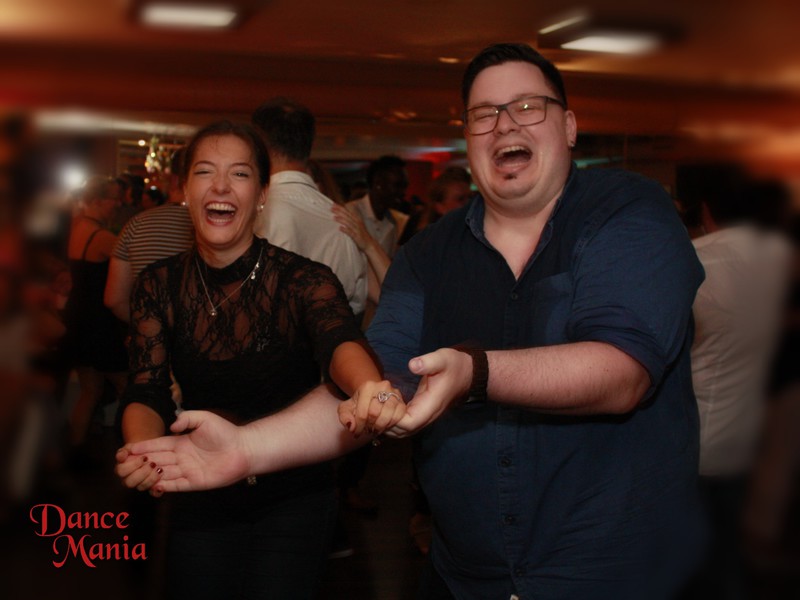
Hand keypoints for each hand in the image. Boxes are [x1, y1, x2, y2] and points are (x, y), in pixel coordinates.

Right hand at [118, 411, 249, 493]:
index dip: (141, 448)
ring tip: (134, 473)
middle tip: (123, 464)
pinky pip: (174, 486)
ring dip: (147, 474)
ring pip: (161, 474)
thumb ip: (187, 418)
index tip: (125, 450)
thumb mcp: (204, 418)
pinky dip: (162, 486)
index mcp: (181, 442)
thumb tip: (172, 425)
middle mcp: (181, 457)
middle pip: (155, 460)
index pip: (156, 446)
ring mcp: (187, 470)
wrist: (244, 449)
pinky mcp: (194, 482)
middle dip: (138, 462)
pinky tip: (151, 484)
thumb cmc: (226, 432)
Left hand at [332, 204, 371, 250]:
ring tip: (334, 217)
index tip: (333, 204)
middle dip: (339, 211)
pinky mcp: (357, 236)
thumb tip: (341, 215)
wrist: (369, 244)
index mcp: (357, 219)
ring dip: (341, 219)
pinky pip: (350, 232)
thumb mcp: (357, 225)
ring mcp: (357, 229)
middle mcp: (357, 223)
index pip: (348, 211)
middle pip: (347, 215)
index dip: (341, 207)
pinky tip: (340, 228)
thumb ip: (350, 219)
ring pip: (349, 223)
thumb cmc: (361, 234)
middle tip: (331, 209)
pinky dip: (345, 230)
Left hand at [338, 380, 404, 436]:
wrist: (373, 396)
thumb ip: (344, 417)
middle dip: (369, 426)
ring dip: (380, 427)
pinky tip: (384, 427)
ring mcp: (394, 393)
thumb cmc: (359, 403)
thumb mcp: (347, 408)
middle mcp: (383, 386)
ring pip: (388, 415)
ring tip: (374, 430)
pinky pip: (399, 416)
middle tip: (366, 431)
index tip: (356, 433)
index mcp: (367, 386)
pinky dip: (391, 424)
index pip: (362, 412)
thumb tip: (351, 427)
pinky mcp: (402, 401)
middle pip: (375, 413)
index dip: (359, 426)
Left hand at [385, 348, 472, 437]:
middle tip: (377, 403)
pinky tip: (387, 404)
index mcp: (430, 405)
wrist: (466, 373)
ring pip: (402, 431)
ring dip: (387, 423)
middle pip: (402, 432)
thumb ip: (428, 362)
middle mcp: (427, 416)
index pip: (409, 423)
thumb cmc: (453, 365)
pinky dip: (392, 420)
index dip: (393, 417)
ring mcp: (424, 417)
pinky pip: (404, 425)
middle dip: (386, 422)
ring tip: (380, 404)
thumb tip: (412, 365)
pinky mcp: (420, 413)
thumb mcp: (442, 359)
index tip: (386, 401)